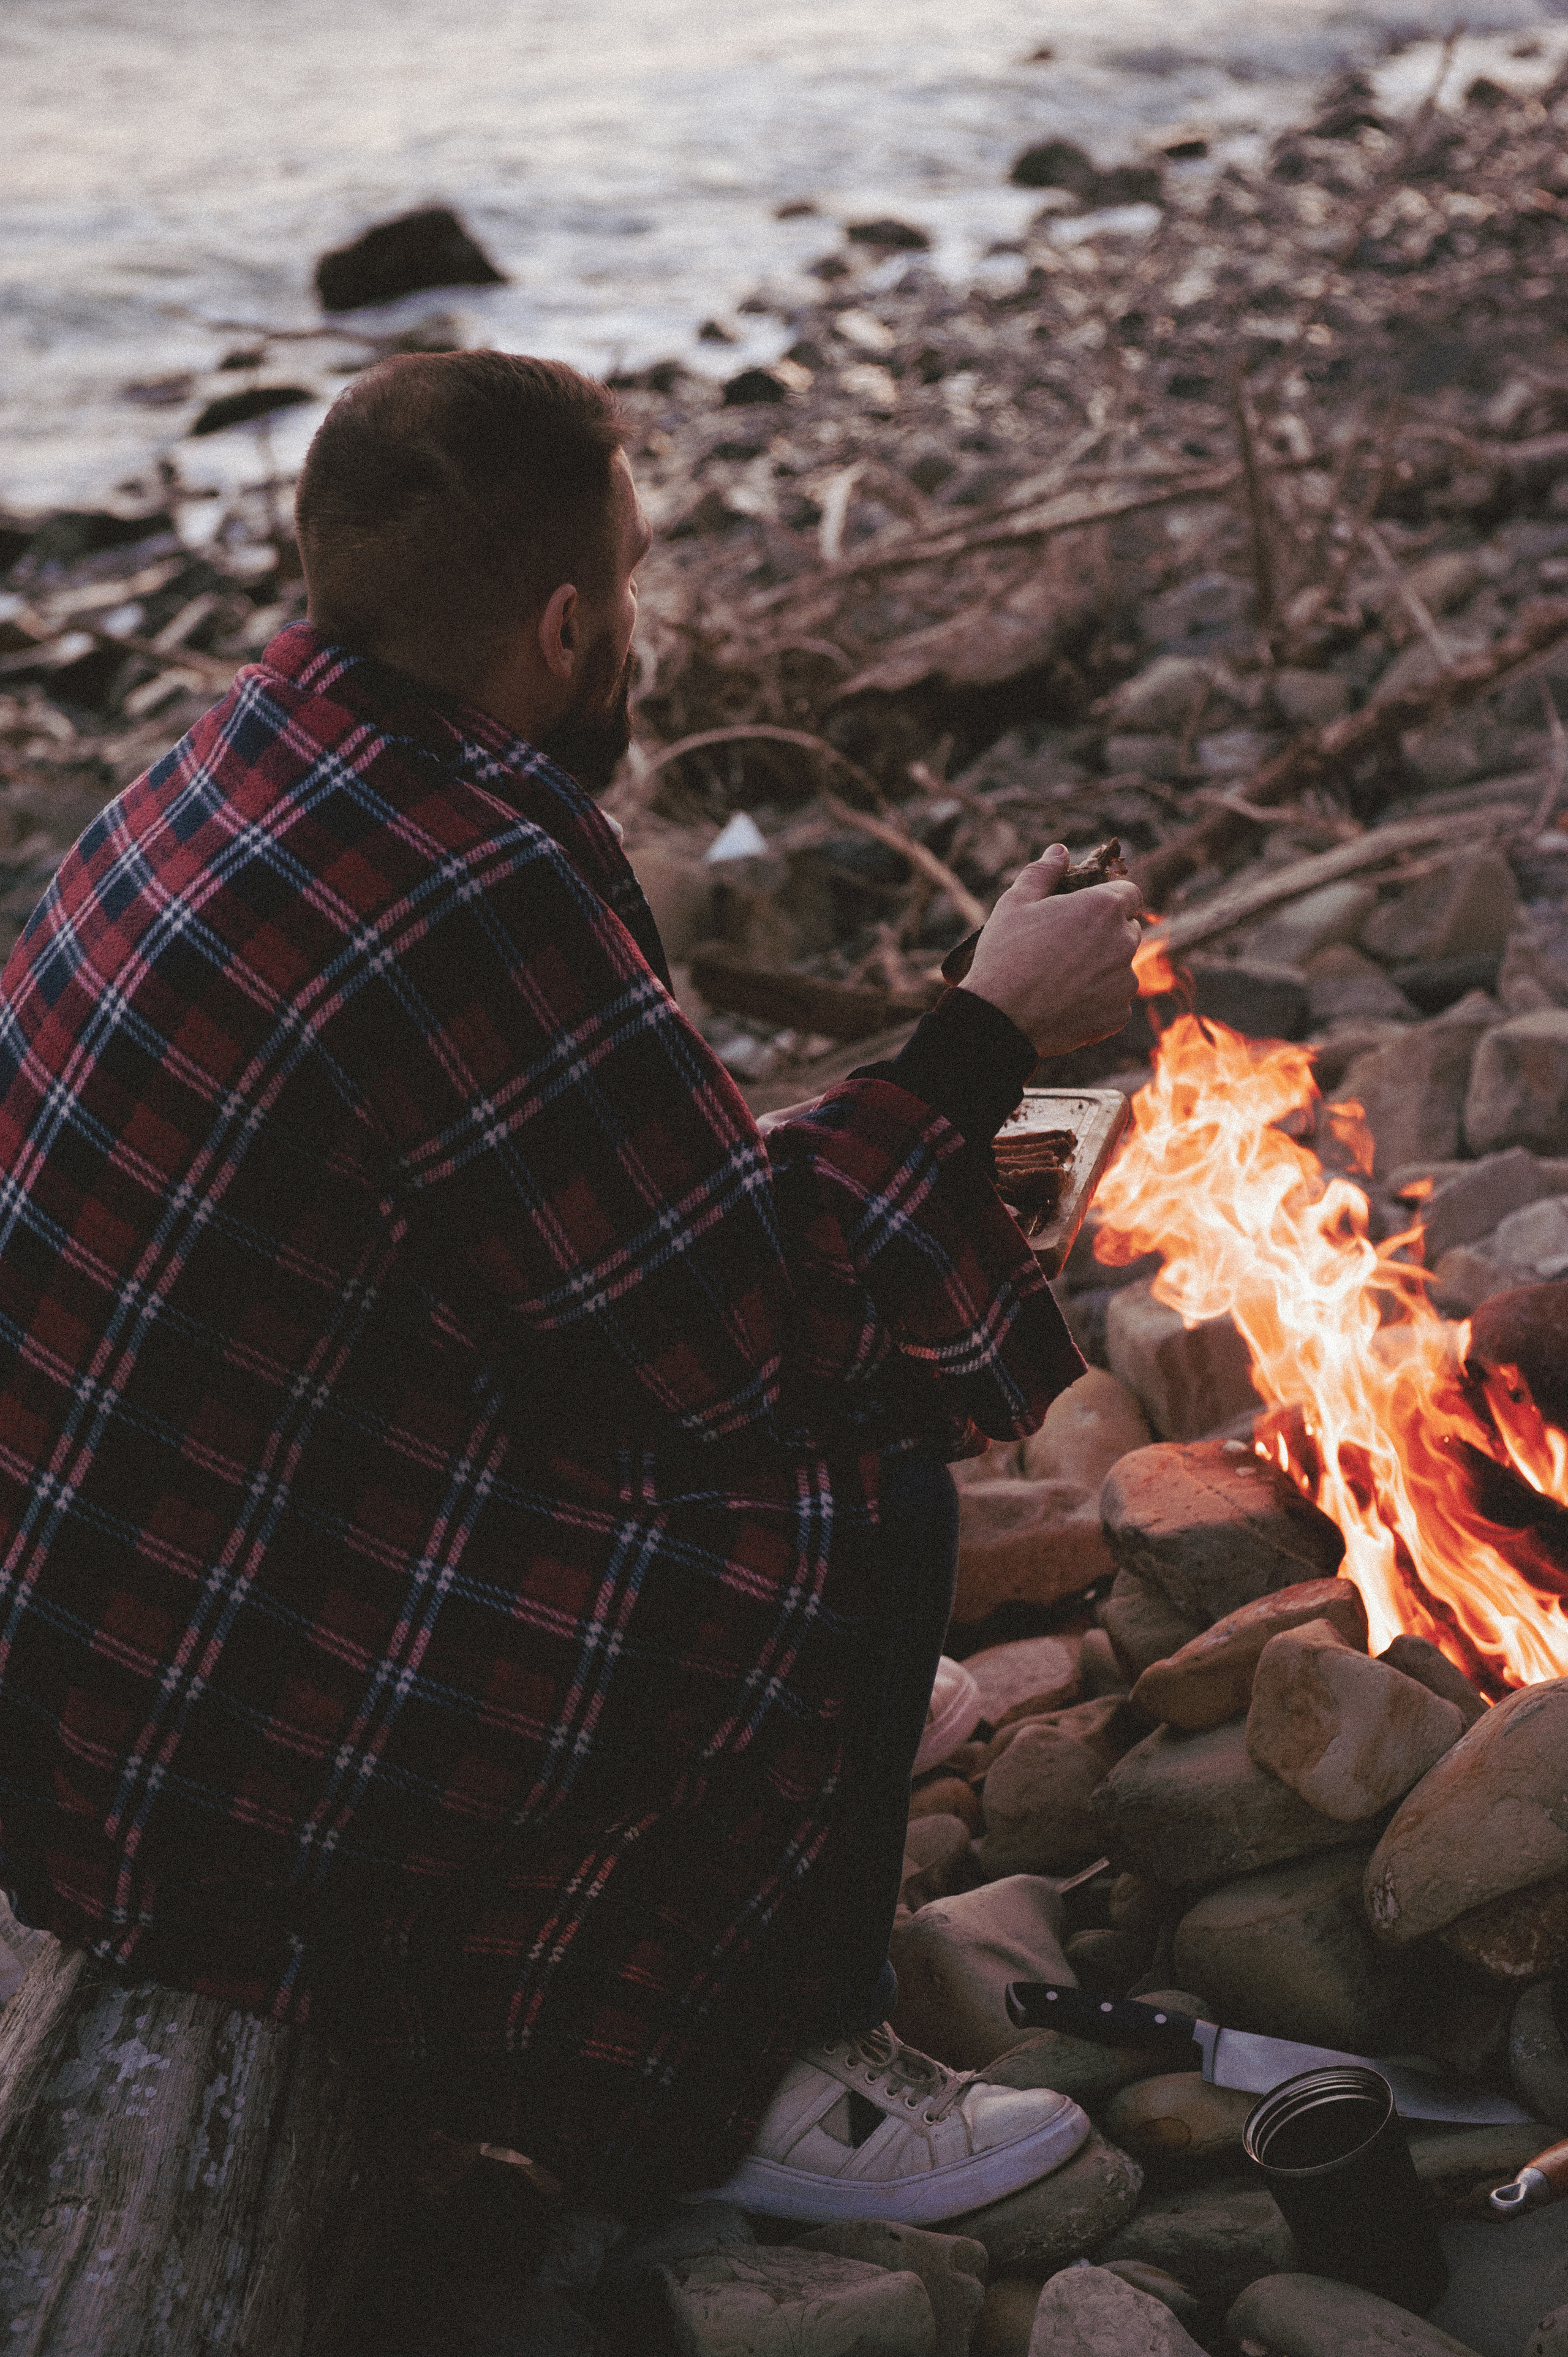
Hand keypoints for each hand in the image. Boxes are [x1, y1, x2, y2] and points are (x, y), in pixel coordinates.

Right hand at [958, 844, 1142, 1057]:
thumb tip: (1060, 851)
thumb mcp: (1015, 903)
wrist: (999, 1019)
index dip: (1108, 900)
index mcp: (1103, 907)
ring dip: (1101, 970)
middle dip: (1105, 935)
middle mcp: (1123, 942)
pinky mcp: (1118, 1015)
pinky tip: (1066, 1003)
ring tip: (1061, 979)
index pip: (1129, 893)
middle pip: (1127, 930)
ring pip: (1121, 968)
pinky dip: (1096, 1002)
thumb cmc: (1005, 955)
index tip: (1086, 911)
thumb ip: (1043, 872)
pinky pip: (1114, 1002)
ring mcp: (1124, 982)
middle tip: (1066, 947)